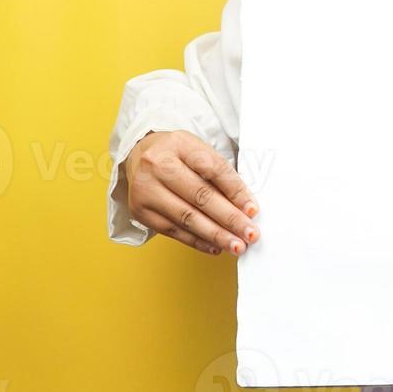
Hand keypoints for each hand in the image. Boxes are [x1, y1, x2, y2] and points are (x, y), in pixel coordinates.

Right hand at [123, 129, 259, 255]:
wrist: (139, 155)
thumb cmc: (177, 154)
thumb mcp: (199, 151)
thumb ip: (220, 174)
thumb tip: (244, 205)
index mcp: (179, 145)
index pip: (213, 169)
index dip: (236, 191)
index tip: (253, 210)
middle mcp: (159, 166)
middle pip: (200, 196)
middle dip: (229, 219)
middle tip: (250, 234)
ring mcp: (147, 190)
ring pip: (187, 217)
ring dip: (216, 235)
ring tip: (236, 245)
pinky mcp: (141, 211)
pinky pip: (173, 231)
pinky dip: (197, 241)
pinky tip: (215, 246)